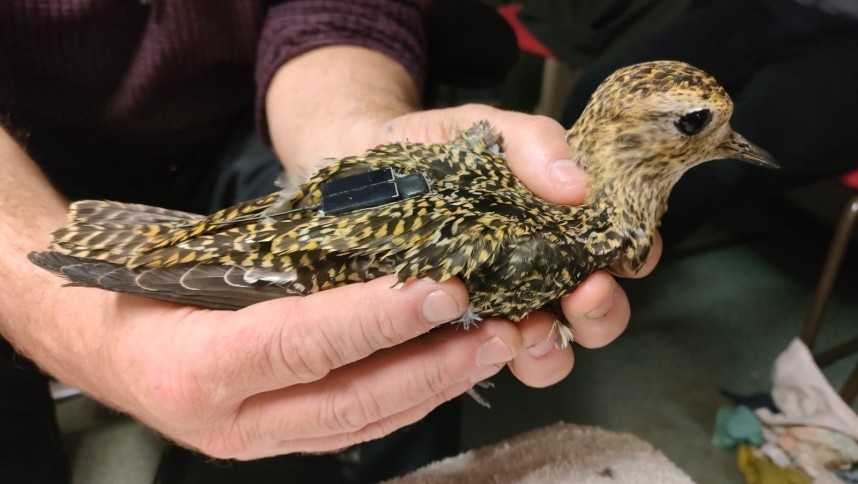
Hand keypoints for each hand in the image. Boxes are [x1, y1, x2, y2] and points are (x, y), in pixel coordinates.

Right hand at [89, 276, 520, 458]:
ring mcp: (257, 441)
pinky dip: (408, 397)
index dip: (378, 320)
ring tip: (492, 347)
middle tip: (497, 331)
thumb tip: (368, 242)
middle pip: (348, 403)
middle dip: (431, 368)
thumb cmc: (139, 293)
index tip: (444, 291)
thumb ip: (262, 263)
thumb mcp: (180, 265)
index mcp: (197, 368)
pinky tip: (449, 368)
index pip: (303, 344)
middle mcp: (229, 421)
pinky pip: (356, 427)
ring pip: (362, 423)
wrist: (102, 346)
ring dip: (435, 387)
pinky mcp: (279, 442)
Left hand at [377, 104, 662, 386]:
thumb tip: (577, 186)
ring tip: (532, 329)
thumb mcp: (487, 129)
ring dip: (550, 349)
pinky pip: (480, 360)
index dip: (631, 259)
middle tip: (585, 293)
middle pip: (593, 315)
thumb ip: (533, 143)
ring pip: (545, 353)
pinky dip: (489, 356)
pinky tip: (476, 335)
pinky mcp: (452, 331)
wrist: (360, 165)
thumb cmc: (434, 148)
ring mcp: (496, 310)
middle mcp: (539, 276)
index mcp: (560, 229)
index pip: (615, 253)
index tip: (624, 258)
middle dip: (601, 314)